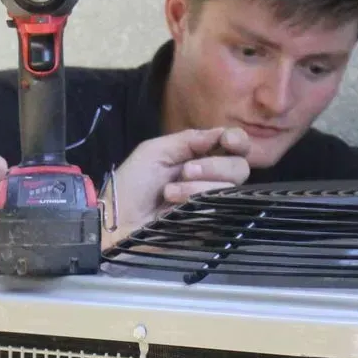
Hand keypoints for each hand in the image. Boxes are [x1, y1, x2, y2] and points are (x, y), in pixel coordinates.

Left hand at [104, 126, 250, 245]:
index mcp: (199, 157)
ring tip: (168, 193)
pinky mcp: (210, 225)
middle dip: (213, 166)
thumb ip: (189, 139)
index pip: (235, 146)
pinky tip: (174, 208)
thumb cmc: (131, 184)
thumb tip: (221, 132)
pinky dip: (194, 202)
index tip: (226, 141)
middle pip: (240, 167)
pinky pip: (219, 210)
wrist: (117, 221)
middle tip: (186, 171)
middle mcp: (211, 178)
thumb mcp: (155, 151)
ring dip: (196, 187)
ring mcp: (212, 203)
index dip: (237, 140)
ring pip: (230, 188)